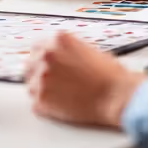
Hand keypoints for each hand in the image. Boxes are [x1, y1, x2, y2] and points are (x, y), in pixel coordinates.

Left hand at [25, 32, 142, 128]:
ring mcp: (42, 77)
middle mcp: (47, 55)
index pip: (37, 47)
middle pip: (29, 64)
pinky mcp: (42, 99)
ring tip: (62, 97)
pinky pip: (36, 103)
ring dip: (42, 90)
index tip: (48, 66)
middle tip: (54, 84)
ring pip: (31, 85)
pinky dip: (46, 107)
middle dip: (39, 73)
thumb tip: (61, 58)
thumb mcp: (89, 50)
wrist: (117, 96)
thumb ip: (68, 52)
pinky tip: (62, 106)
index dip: (44, 58)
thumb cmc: (111, 75)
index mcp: (58, 40)